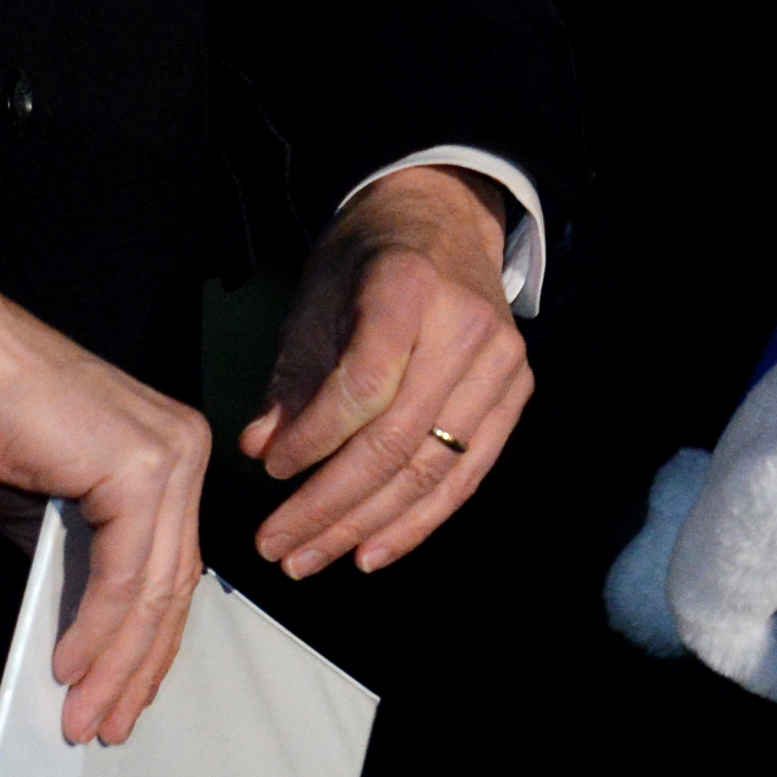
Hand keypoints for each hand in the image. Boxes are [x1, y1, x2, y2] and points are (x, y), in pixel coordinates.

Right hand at [0, 296, 214, 745]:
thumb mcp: (46, 509)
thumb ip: (80, 561)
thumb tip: (88, 636)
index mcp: (173, 459)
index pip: (172, 568)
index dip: (149, 642)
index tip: (124, 696)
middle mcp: (186, 455)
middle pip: (173, 586)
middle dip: (139, 667)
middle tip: (109, 726)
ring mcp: (170, 459)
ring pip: (153, 589)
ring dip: (116, 664)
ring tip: (86, 716)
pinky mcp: (140, 469)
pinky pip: (123, 573)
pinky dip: (96, 627)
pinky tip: (71, 668)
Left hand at [244, 166, 530, 579]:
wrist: (444, 218)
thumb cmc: (368, 260)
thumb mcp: (318, 299)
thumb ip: (294, 377)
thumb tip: (260, 448)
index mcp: (408, 290)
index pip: (363, 387)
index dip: (314, 440)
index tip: (269, 471)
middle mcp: (466, 329)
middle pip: (397, 441)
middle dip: (331, 505)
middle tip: (278, 546)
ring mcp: (502, 364)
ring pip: (434, 469)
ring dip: (369, 525)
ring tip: (313, 558)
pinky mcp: (516, 394)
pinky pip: (468, 475)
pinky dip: (419, 520)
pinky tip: (373, 549)